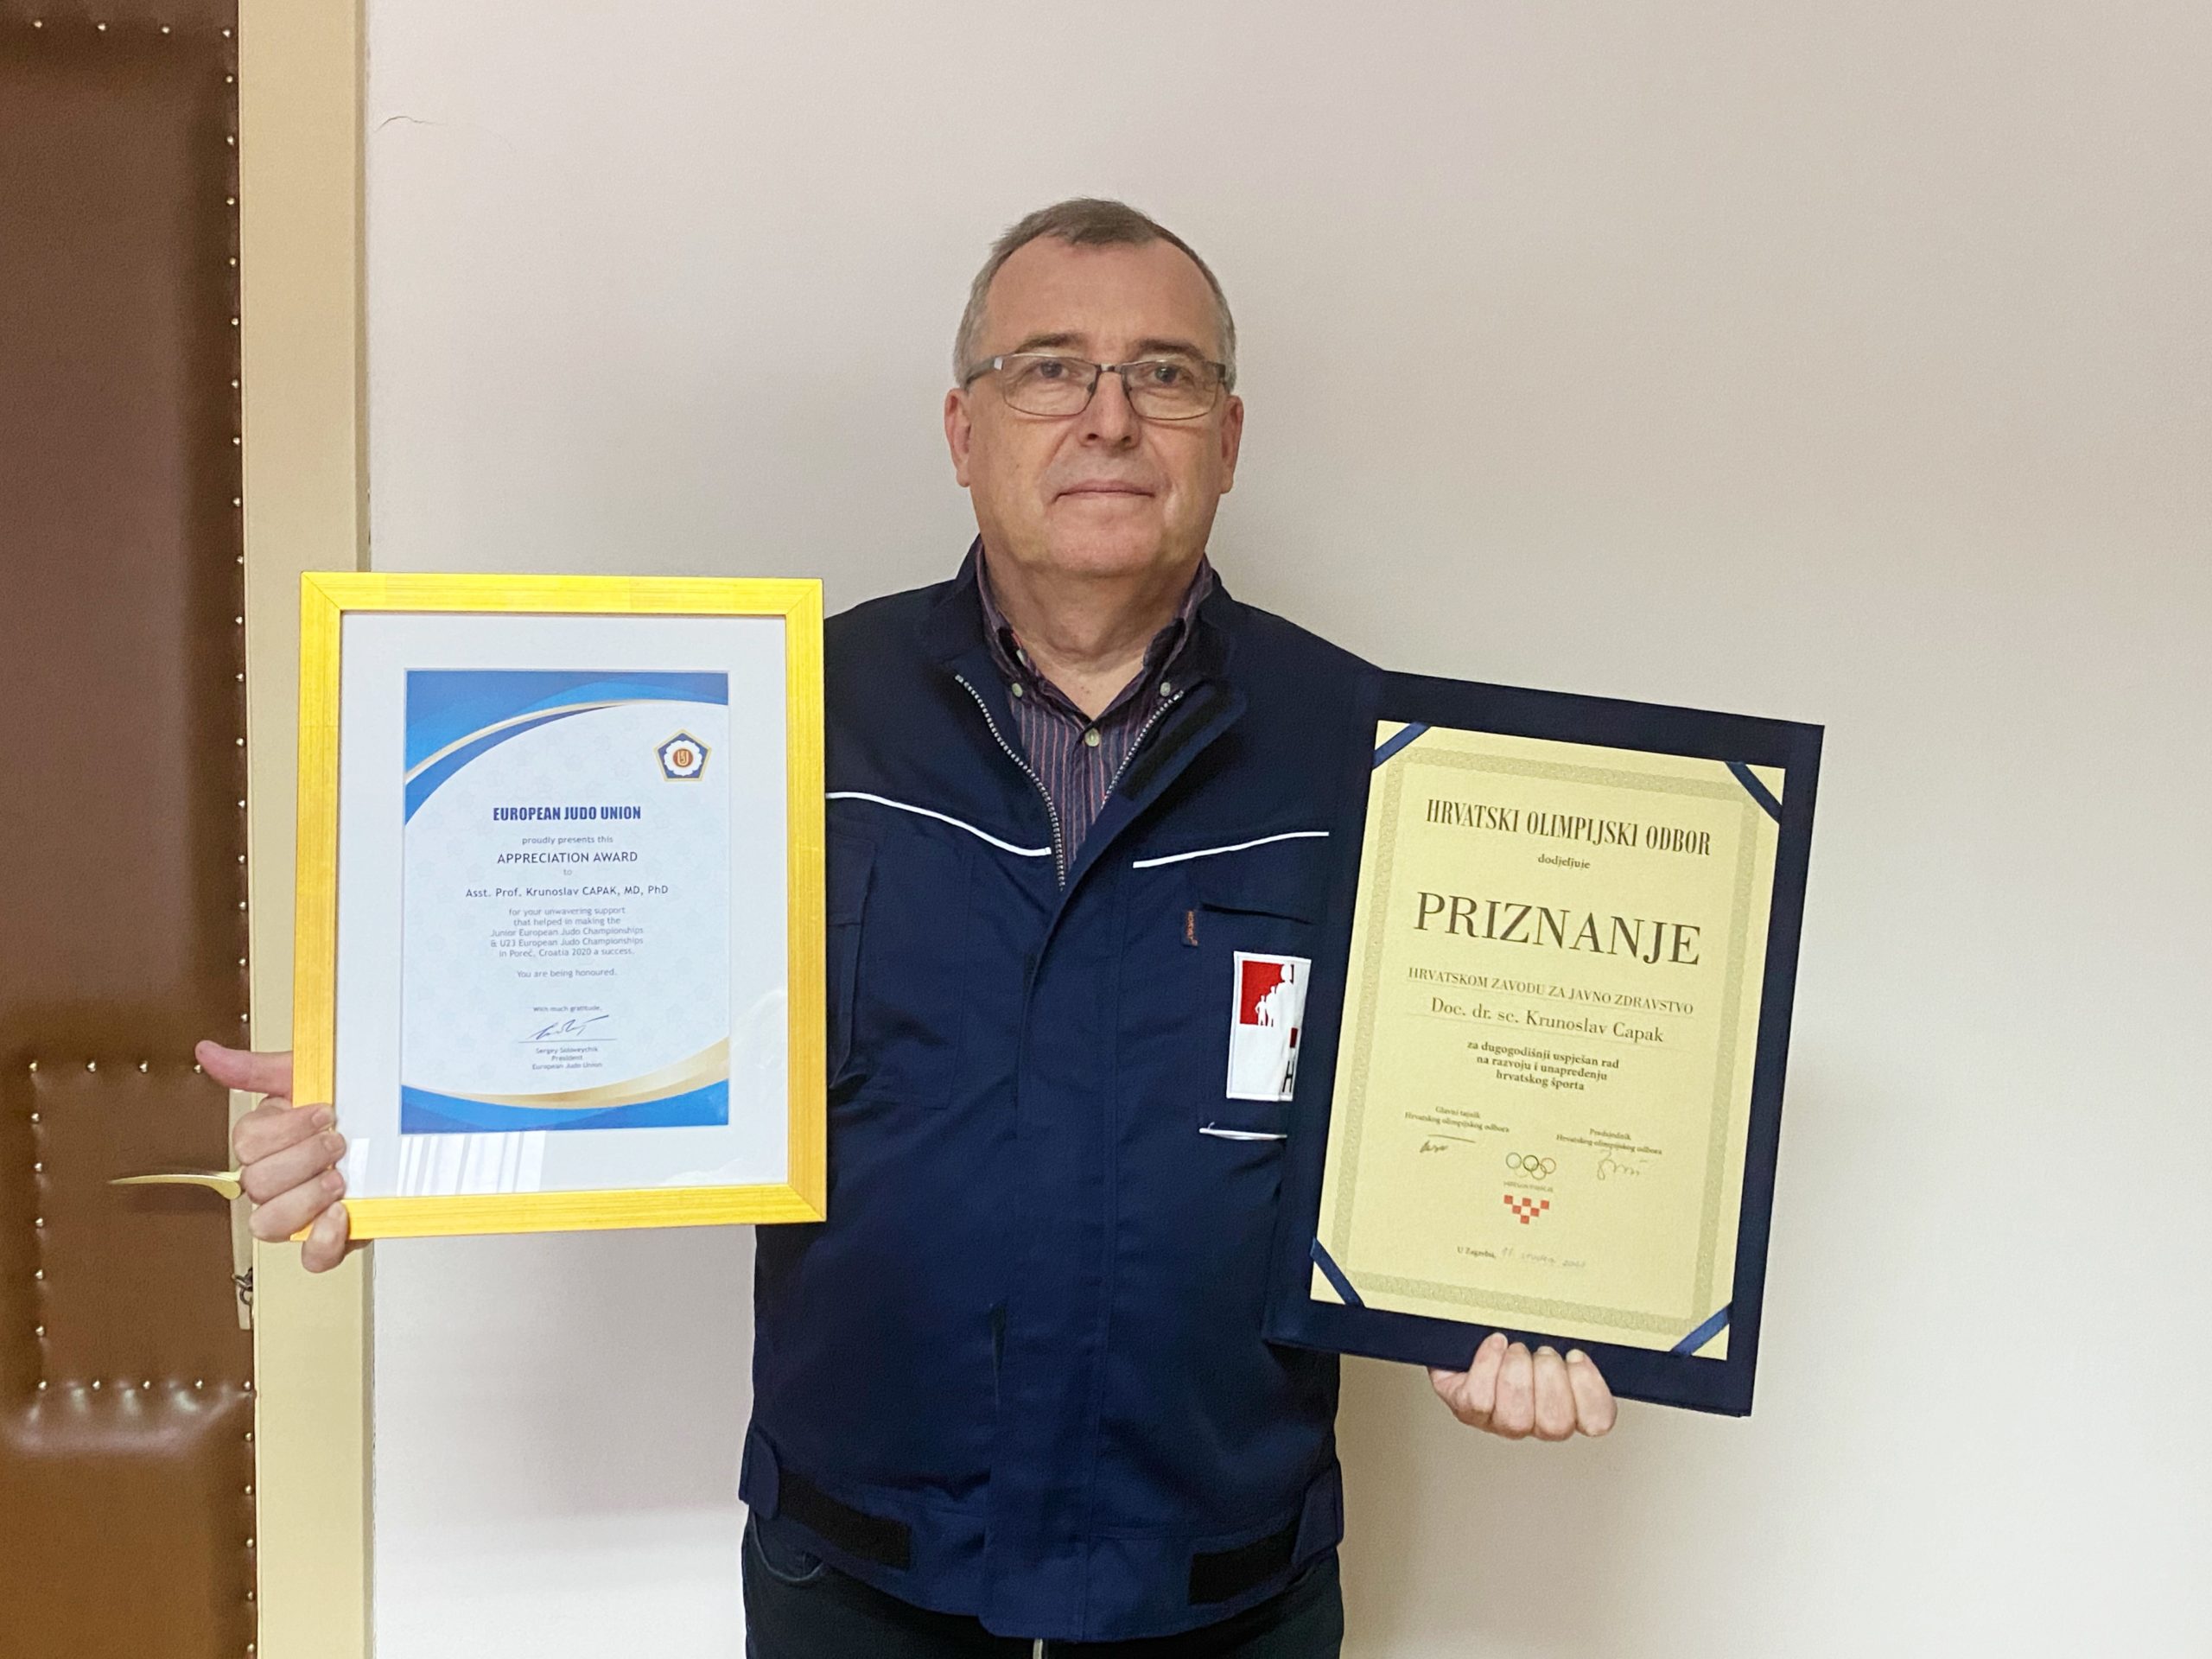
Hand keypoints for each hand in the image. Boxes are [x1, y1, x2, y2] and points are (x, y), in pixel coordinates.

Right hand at [198, 1041, 353, 1272]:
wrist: (407, 1130)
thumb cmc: (354, 1106)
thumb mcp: (310, 1075)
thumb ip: (257, 1069)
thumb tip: (208, 1053)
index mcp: (267, 1142)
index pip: (247, 1144)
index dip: (286, 1129)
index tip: (325, 1111)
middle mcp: (276, 1180)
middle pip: (255, 1183)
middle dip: (302, 1158)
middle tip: (338, 1142)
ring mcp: (300, 1212)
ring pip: (268, 1223)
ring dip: (306, 1197)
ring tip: (341, 1176)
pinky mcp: (328, 1239)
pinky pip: (310, 1258)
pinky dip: (323, 1240)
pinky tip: (342, 1213)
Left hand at [1430, 1332, 1617, 1440]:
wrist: (1468, 1337)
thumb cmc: (1517, 1336)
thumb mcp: (1551, 1331)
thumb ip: (1572, 1335)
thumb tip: (1584, 1322)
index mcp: (1568, 1405)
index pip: (1596, 1421)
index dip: (1590, 1392)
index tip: (1576, 1356)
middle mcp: (1537, 1422)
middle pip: (1556, 1424)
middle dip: (1549, 1377)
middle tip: (1542, 1351)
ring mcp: (1502, 1421)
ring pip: (1517, 1417)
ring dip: (1518, 1372)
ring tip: (1515, 1348)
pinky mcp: (1469, 1411)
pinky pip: (1480, 1399)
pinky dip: (1488, 1364)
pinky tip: (1494, 1345)